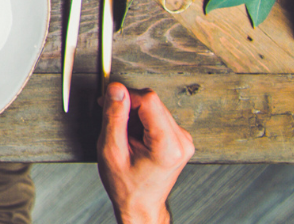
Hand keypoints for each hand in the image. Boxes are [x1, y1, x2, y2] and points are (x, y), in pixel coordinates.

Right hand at [98, 83, 193, 223]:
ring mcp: (184, 140)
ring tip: (125, 136)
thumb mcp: (111, 150)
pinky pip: (158, 116)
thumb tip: (116, 89)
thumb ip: (114, 116)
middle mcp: (182, 141)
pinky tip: (134, 137)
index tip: (109, 102)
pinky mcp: (180, 139)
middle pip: (152, 102)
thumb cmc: (126, 186)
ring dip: (135, 115)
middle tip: (113, 124)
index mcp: (168, 146)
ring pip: (154, 107)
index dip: (126, 96)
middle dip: (129, 107)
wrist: (141, 205)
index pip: (149, 100)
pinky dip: (142, 121)